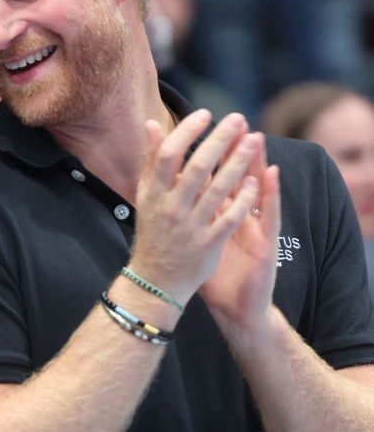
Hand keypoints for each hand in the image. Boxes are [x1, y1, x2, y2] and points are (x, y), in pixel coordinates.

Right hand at [129, 110, 260, 305]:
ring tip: (253, 141)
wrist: (155, 281)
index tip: (206, 114)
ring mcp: (190, 228)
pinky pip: (229, 218)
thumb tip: (151, 124)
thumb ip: (151, 161)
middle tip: (238, 119)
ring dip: (237, 163)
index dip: (187, 131)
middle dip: (219, 140)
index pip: (168, 154)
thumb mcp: (146, 197)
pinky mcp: (208, 245)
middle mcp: (170, 209)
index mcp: (152, 194)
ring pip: (217, 190)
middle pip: (196, 167)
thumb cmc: (153, 232)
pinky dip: (243, 199)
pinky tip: (255, 181)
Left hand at [198, 137, 280, 342]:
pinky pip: (269, 215)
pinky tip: (271, 174)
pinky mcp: (266, 243)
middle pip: (236, 178)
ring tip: (255, 136)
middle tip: (233, 122)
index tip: (199, 130)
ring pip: (255, 190)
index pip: (215, 180)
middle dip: (233, 151)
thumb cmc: (212, 273)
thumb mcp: (193, 241)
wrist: (235, 308)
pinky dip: (270, 194)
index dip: (209, 157)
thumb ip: (181, 217)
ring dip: (255, 163)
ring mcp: (254, 228)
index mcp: (219, 216)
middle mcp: (238, 217)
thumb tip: (159, 199)